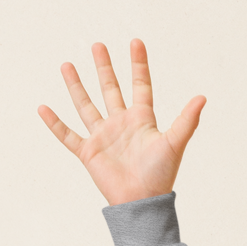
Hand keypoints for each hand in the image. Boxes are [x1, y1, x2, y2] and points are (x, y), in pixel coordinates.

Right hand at [36, 38, 203, 208]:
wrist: (142, 203)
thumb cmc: (160, 176)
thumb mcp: (175, 143)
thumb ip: (187, 120)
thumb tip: (203, 97)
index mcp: (142, 120)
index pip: (140, 86)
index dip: (138, 65)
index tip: (136, 42)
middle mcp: (121, 125)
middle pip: (110, 90)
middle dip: (104, 68)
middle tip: (98, 45)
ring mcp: (103, 137)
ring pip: (86, 106)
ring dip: (76, 86)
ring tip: (67, 65)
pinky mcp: (89, 153)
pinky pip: (68, 135)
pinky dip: (54, 123)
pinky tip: (43, 108)